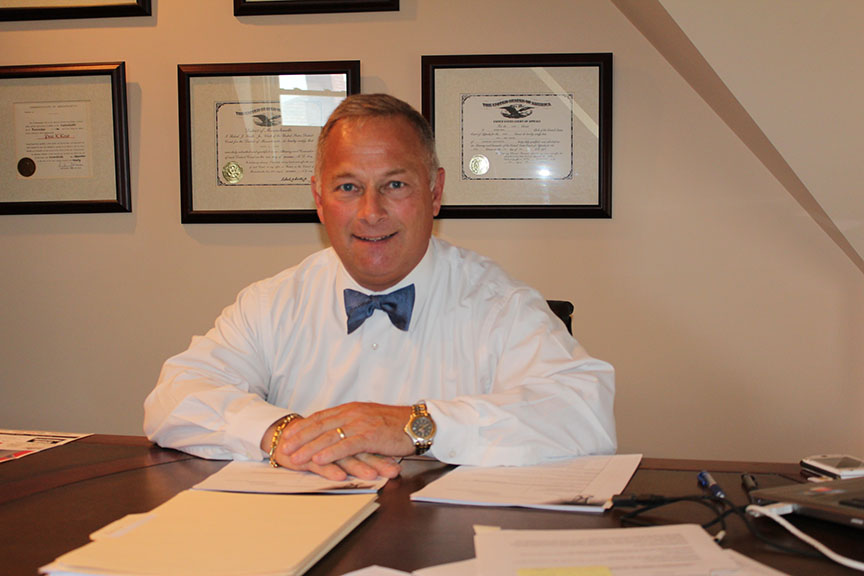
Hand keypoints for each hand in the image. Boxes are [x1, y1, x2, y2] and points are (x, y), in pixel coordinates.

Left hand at [277, 402, 414, 477]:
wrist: (418, 423)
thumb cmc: (396, 425)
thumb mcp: (370, 420)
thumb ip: (353, 424)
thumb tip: (339, 432)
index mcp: (351, 409)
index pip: (321, 417)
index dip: (303, 427)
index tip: (288, 435)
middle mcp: (353, 413)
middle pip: (320, 426)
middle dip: (299, 438)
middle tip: (283, 448)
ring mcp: (360, 424)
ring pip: (328, 436)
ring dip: (309, 448)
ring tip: (294, 458)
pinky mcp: (369, 436)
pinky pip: (345, 445)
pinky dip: (329, 453)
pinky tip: (318, 460)